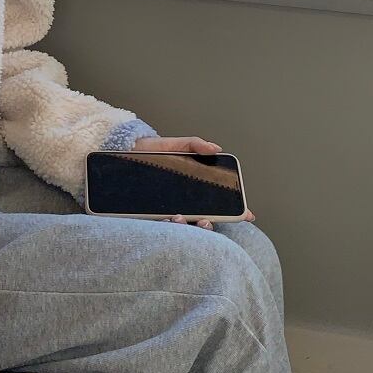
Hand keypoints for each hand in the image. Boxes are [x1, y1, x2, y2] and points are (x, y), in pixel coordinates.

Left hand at [131, 135, 255, 231]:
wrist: (126, 151)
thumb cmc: (153, 150)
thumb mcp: (177, 145)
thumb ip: (195, 145)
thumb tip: (215, 148)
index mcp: (192, 190)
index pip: (217, 204)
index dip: (234, 211)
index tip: (247, 215)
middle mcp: (182, 203)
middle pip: (202, 221)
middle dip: (207, 225)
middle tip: (206, 220)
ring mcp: (167, 210)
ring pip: (182, 227)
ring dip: (185, 226)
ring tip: (180, 217)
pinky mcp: (150, 214)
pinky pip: (160, 225)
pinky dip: (166, 226)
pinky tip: (167, 219)